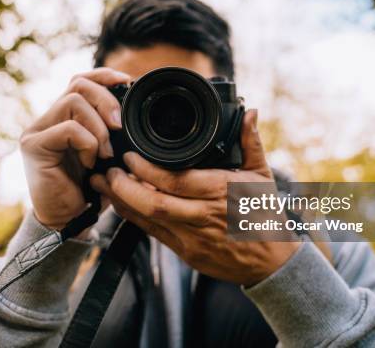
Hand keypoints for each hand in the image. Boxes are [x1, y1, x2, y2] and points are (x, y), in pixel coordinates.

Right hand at [20, 68, 129, 228]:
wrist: (69, 221)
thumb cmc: (89, 189)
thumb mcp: (109, 154)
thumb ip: (113, 131)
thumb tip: (135, 110)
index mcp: (65, 116)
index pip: (80, 80)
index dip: (104, 75)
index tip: (128, 82)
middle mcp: (48, 119)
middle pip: (78, 84)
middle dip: (106, 101)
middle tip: (119, 127)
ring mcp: (37, 130)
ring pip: (73, 101)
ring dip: (98, 127)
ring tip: (104, 153)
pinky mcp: (33, 146)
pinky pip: (68, 129)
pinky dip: (87, 143)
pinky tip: (90, 163)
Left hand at [91, 109, 300, 285]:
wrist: (271, 261)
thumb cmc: (265, 214)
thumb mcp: (262, 175)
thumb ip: (251, 142)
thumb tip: (250, 112)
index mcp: (220, 191)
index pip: (175, 180)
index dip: (146, 169)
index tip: (129, 155)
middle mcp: (204, 215)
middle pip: (154, 202)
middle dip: (124, 186)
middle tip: (108, 169)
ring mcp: (193, 238)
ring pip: (149, 220)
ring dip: (122, 202)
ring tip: (104, 184)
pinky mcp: (187, 253)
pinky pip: (153, 235)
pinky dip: (134, 218)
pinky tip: (121, 204)